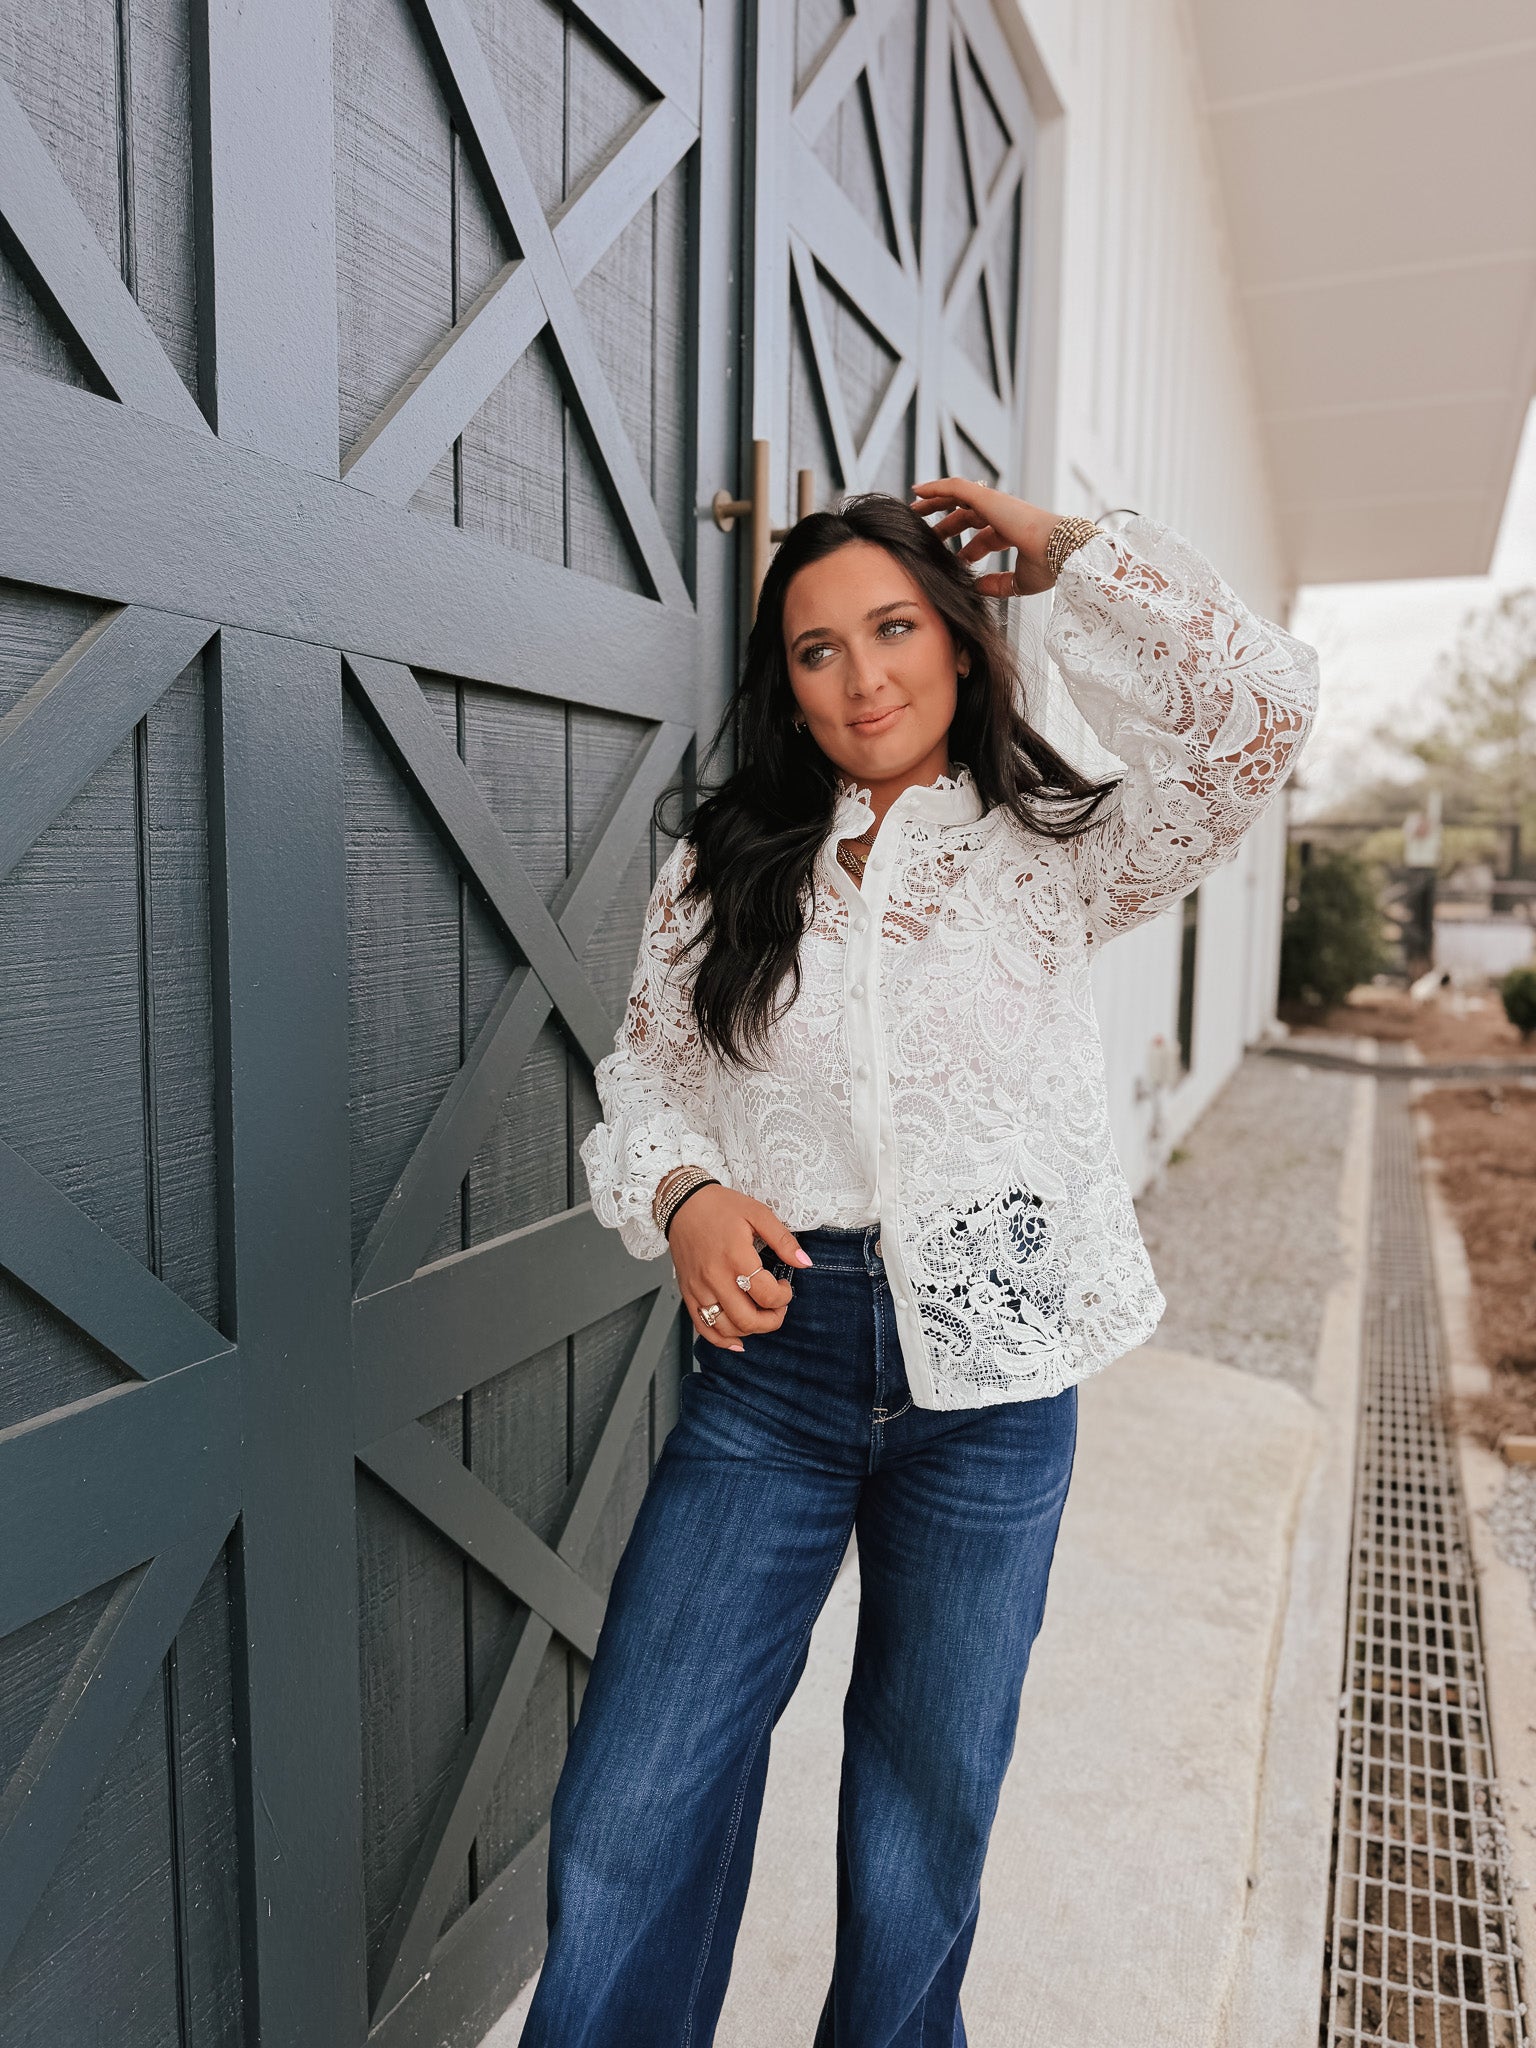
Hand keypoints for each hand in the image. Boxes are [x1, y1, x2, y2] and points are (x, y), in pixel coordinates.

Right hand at [666, 1185, 811, 1351]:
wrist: (682, 1203)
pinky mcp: (688, 1293)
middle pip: (747, 1319)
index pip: (767, 1294)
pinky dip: (721, 1340)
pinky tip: (737, 1339)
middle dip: (771, 1321)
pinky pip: (703, 1327)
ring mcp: (699, 1288)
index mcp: (736, 1257)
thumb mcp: (757, 1213)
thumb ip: (783, 1240)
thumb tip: (805, 1262)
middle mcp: (715, 1277)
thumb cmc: (719, 1207)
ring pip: (726, 1328)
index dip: (784, 1296)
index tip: (785, 1285)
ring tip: (760, 1316)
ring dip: (749, 1330)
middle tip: (778, 1308)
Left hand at [909, 477, 1061, 595]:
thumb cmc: (1050, 566)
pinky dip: (936, 487)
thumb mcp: (1018, 583)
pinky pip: (955, 488)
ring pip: (957, 496)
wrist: (1062, 553)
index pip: (982, 536)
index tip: (949, 558)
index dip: (963, 547)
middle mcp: (1002, 514)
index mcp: (1011, 532)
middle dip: (944, 524)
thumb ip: (997, 584)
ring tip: (913, 505)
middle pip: (966, 515)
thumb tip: (975, 587)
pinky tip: (918, 490)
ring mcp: (995, 504)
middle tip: (924, 531)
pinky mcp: (988, 498)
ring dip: (934, 500)